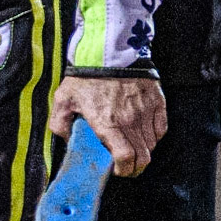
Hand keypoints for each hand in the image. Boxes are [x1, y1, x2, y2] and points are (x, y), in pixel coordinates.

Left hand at [50, 74, 166, 176]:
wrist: (108, 51)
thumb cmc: (85, 75)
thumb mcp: (63, 99)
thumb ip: (59, 124)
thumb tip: (67, 141)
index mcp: (108, 123)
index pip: (126, 158)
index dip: (124, 170)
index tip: (117, 169)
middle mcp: (130, 120)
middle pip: (143, 157)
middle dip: (135, 168)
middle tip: (126, 166)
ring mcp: (146, 111)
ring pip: (152, 145)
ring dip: (142, 151)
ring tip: (130, 146)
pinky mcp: (157, 102)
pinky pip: (160, 129)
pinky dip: (153, 136)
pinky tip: (141, 132)